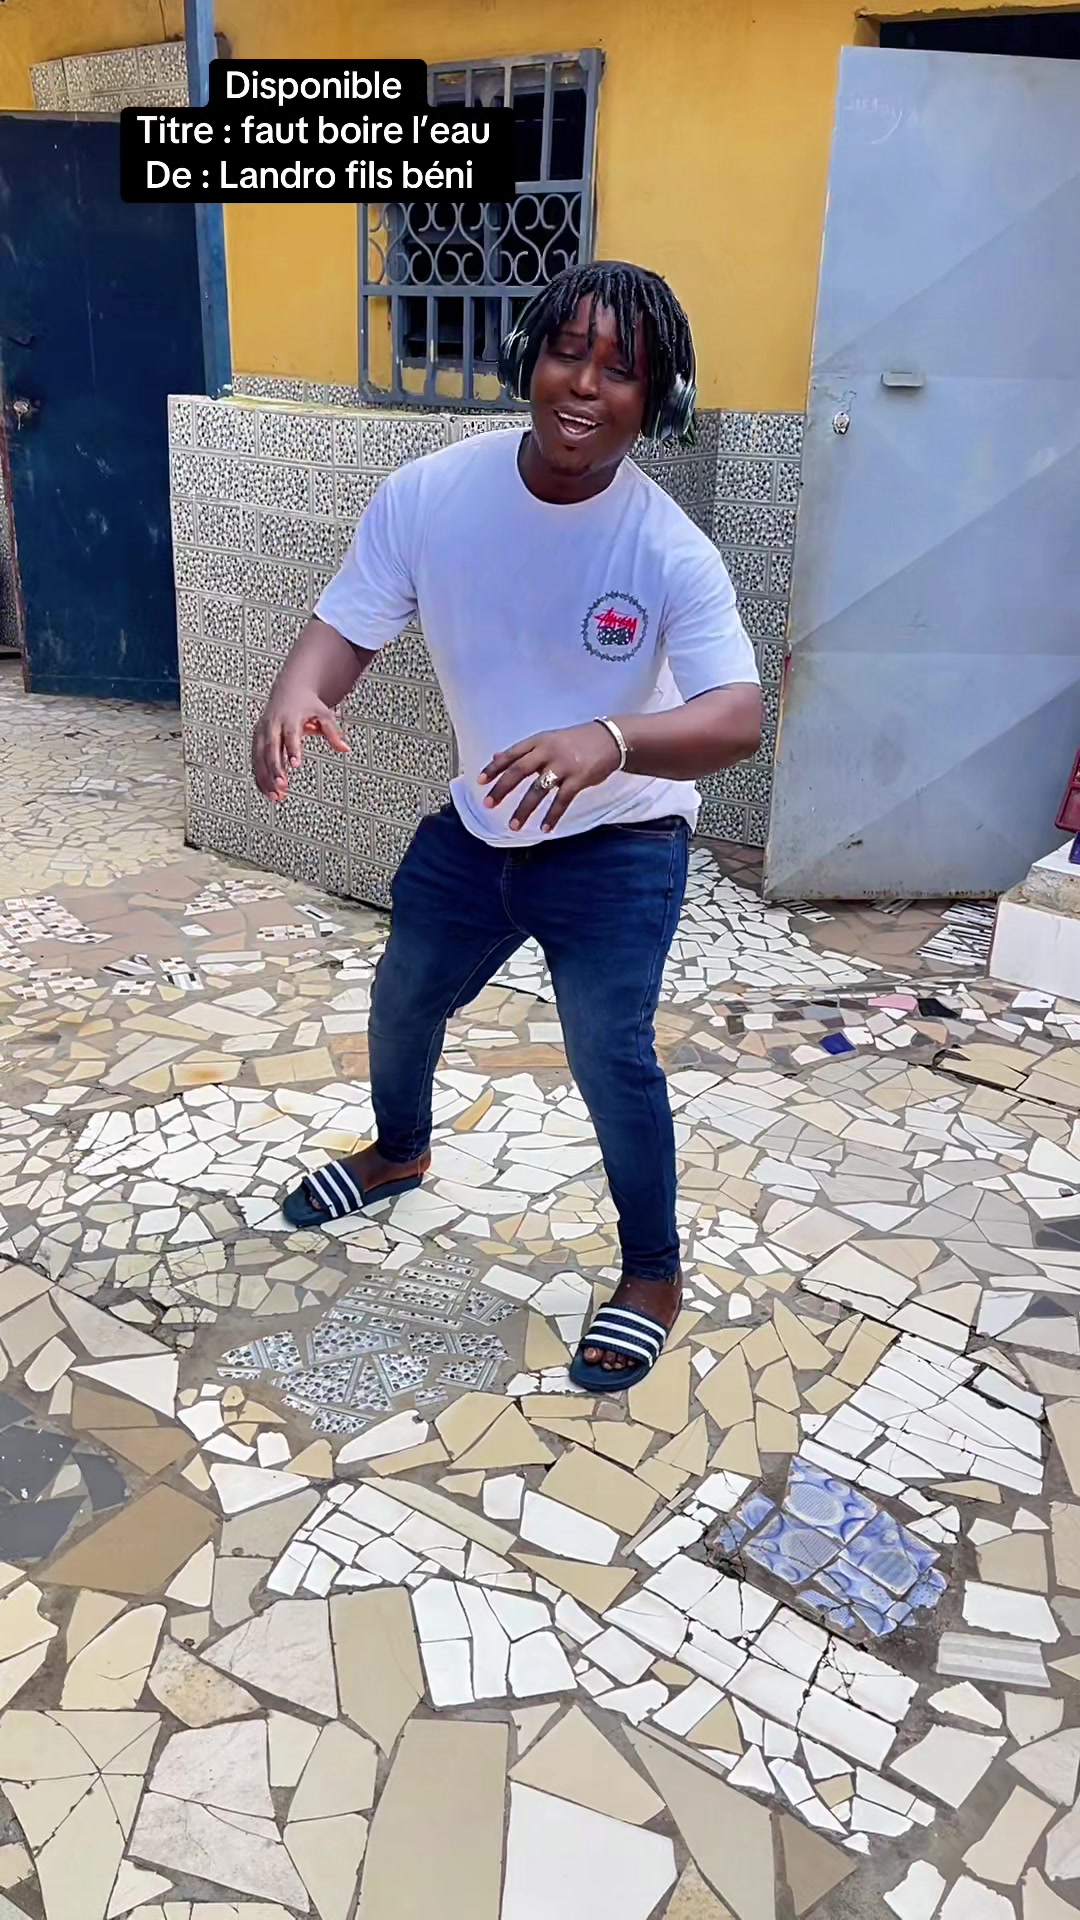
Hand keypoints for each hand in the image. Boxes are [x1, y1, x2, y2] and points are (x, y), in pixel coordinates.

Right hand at [252, 685, 348, 800]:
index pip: (290, 735)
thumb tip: (345, 748)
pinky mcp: (257, 739)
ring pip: (259, 757)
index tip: (295, 764)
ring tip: (275, 797)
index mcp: (289, 718)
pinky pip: (256, 761)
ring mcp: (262, 732)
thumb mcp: (324, 714)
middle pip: (270, 748)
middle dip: (275, 769)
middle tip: (281, 786)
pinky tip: (267, 792)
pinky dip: (260, 777)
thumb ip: (333, 732)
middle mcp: (272, 725)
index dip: (292, 749)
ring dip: (265, 777)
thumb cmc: (306, 704)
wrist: (289, 690)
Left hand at [479, 721, 621, 831]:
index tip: (479, 781)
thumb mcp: (548, 739)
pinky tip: (544, 828)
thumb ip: (524, 750)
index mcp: (539, 741)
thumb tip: (496, 757)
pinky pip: (562, 800)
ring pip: (538, 789)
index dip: (494, 767)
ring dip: (524, 808)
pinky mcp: (579, 778)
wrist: (610, 739)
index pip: (511, 754)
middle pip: (519, 771)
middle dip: (502, 788)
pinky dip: (552, 815)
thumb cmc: (577, 741)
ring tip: (513, 825)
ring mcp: (563, 765)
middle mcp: (548, 751)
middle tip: (488, 804)